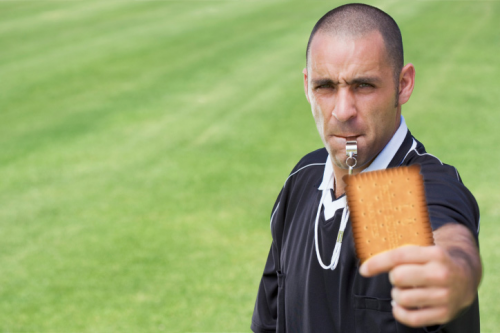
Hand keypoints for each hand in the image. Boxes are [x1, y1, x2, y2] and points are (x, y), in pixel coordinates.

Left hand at [359, 242, 477, 327]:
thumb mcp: (424, 249)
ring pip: (402, 298)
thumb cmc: (434, 261)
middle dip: (393, 278)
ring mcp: (444, 295)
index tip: (364, 269)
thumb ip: (402, 251)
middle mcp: (441, 274)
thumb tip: (368, 253)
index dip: (377, 263)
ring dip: (396, 295)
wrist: (466, 277)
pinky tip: (400, 306)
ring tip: (404, 290)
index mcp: (434, 254)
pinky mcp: (444, 313)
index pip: (398, 257)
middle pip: (398, 277)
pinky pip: (411, 318)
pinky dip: (400, 312)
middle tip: (400, 277)